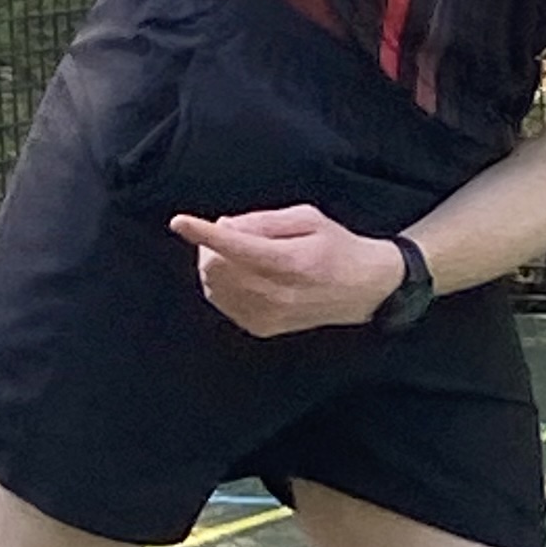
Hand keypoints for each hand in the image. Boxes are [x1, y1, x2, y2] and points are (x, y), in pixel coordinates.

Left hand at [169, 203, 403, 335]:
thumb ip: (263, 221)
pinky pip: (222, 302)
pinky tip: (242, 274)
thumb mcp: (308, 218)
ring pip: (214, 287)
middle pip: (216, 268)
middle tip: (233, 233)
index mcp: (292, 261)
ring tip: (240, 253)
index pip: (236, 247)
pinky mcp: (262, 328)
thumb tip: (224, 227)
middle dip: (212, 245)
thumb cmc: (337, 247)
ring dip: (215, 264)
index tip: (180, 221)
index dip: (204, 233)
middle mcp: (279, 294)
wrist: (365, 289)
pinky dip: (222, 283)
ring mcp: (269, 316)